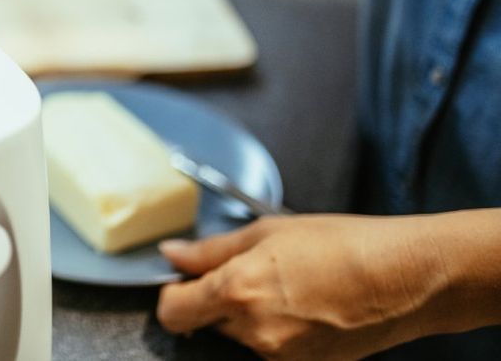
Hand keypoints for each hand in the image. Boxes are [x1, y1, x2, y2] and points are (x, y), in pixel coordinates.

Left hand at [156, 215, 458, 359]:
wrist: (407, 278)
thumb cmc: (344, 245)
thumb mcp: (268, 232)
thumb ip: (211, 249)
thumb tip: (172, 253)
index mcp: (237, 291)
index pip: (172, 312)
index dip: (172, 295)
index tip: (182, 282)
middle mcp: (254, 331)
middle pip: (208, 323)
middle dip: (219, 300)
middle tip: (253, 271)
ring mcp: (280, 355)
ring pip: (241, 336)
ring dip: (251, 315)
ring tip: (290, 285)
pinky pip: (273, 348)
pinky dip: (278, 329)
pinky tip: (307, 305)